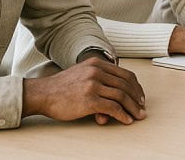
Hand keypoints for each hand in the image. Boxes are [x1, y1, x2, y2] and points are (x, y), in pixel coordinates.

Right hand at [21, 57, 145, 125]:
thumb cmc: (62, 87)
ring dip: (133, 108)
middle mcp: (97, 71)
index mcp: (97, 63)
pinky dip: (123, 115)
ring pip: (122, 96)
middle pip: (126, 85)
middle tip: (142, 108)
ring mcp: (93, 85)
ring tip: (138, 116)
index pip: (125, 74)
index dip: (136, 87)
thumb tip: (116, 94)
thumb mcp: (82, 73)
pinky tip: (126, 120)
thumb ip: (100, 79)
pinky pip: (113, 108)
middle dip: (137, 98)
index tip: (140, 96)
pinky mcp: (89, 100)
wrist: (42, 93)